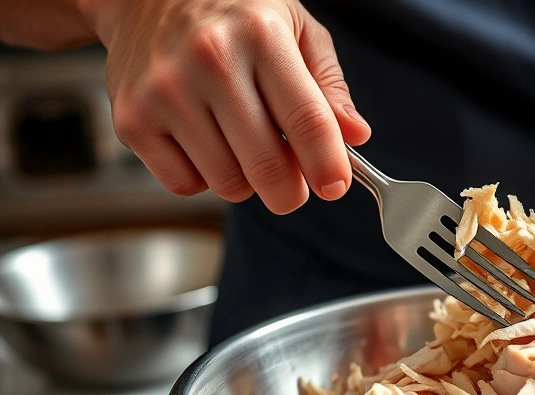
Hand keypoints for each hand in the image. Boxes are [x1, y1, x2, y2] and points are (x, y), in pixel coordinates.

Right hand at [90, 0, 370, 213]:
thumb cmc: (232, 14)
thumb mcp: (294, 28)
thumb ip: (329, 84)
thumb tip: (355, 134)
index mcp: (260, 36)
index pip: (307, 120)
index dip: (328, 166)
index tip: (335, 187)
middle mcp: (210, 62)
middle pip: (267, 166)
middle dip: (290, 191)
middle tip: (292, 185)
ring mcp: (166, 93)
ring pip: (228, 183)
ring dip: (247, 181)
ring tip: (243, 145)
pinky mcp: (133, 120)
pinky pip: (185, 185)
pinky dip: (204, 178)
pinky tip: (206, 143)